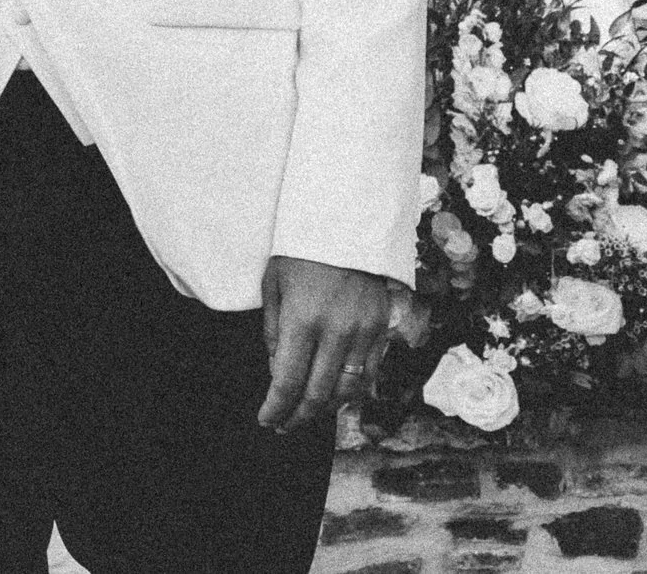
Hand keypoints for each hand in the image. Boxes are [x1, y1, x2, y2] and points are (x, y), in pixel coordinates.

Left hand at [258, 254, 393, 432]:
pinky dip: (351, 392)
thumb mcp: (274, 284)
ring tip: (306, 414)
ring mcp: (363, 332)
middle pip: (317, 394)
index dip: (275, 408)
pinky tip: (336, 397)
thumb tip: (279, 371)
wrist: (348, 221)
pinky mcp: (381, 328)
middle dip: (297, 417)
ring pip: (346, 391)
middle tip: (283, 426)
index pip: (287, 382)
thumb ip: (275, 331)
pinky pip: (368, 374)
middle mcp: (336, 332)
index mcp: (302, 320)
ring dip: (324, 410)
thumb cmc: (301, 250)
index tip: (266, 419)